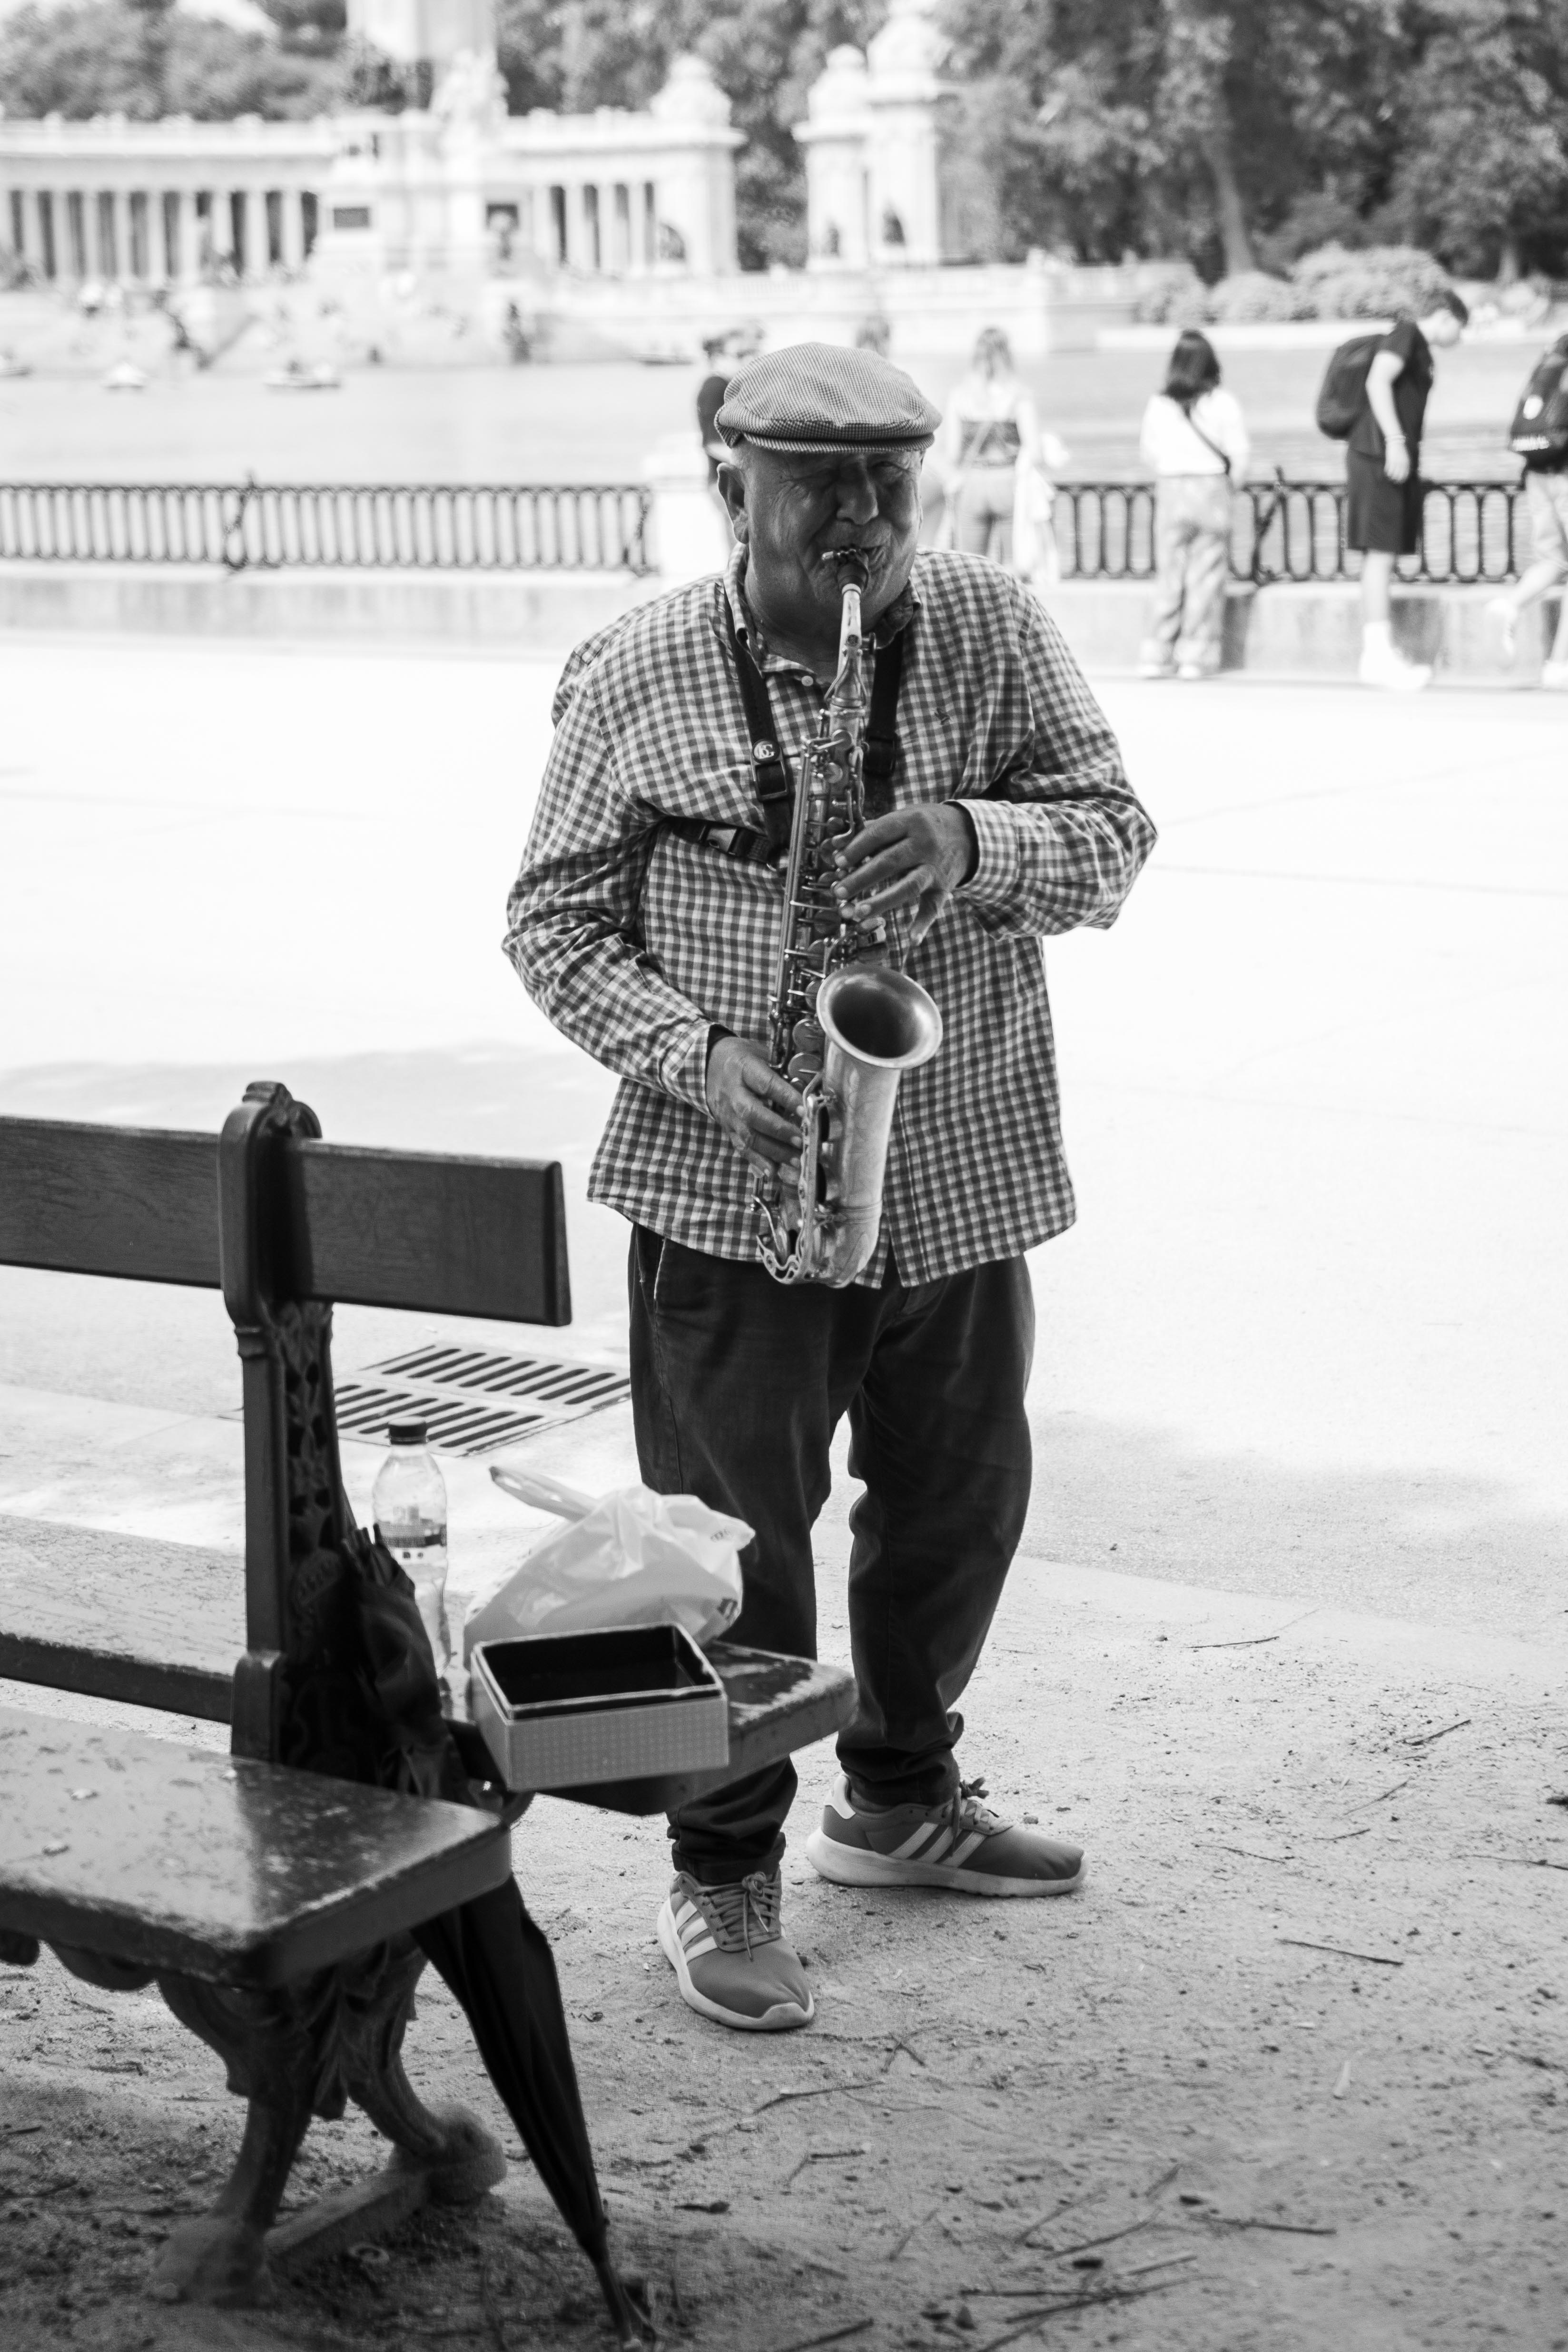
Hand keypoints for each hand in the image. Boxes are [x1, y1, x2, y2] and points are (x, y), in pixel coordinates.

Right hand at [705, 1035, 802, 1182]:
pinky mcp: (727, 1128)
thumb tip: (809, 1090)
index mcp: (743, 1068)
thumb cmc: (741, 1058)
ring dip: (774, 1152)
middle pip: (753, 1115)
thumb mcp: (760, 1053)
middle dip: (779, 1130)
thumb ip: (781, 1070)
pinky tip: (773, 1173)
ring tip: (796, 1161)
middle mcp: (732, 1093)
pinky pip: (741, 1148)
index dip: (786, 1098)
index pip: (766, 1084)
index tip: (806, 1111)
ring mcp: (728, 1113)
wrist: (706, 1065)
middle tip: (801, 1141)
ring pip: (748, 1137)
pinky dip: (758, 1162)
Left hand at [833, 804, 976, 945]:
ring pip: (908, 887)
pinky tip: (911, 940)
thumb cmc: (923, 825)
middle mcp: (925, 844)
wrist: (967, 834)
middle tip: (839, 892)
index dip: (856, 849)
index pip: (879, 834)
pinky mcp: (943, 887)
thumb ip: (870, 831)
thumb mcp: (902, 819)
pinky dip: (923, 925)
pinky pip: (933, 907)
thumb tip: (836, 846)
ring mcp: (935, 868)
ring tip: (859, 913)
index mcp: (911, 821)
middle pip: (889, 862)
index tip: (838, 862)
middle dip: (861, 878)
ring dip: (882, 901)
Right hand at [1383, 439, 1411, 483]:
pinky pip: (1388, 469)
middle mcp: (1401, 463)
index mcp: (1406, 462)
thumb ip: (1406, 463)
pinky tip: (1386, 473)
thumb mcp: (1406, 456)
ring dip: (1391, 477)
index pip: (1405, 474)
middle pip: (1399, 475)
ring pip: (1393, 474)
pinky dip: (1387, 472)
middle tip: (1394, 481)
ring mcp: (1395, 462)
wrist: (1396, 441)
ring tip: (1390, 478)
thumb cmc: (1401, 449)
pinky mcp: (1389, 460)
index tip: (1400, 481)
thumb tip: (1405, 471)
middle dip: (1397, 480)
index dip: (1402, 479)